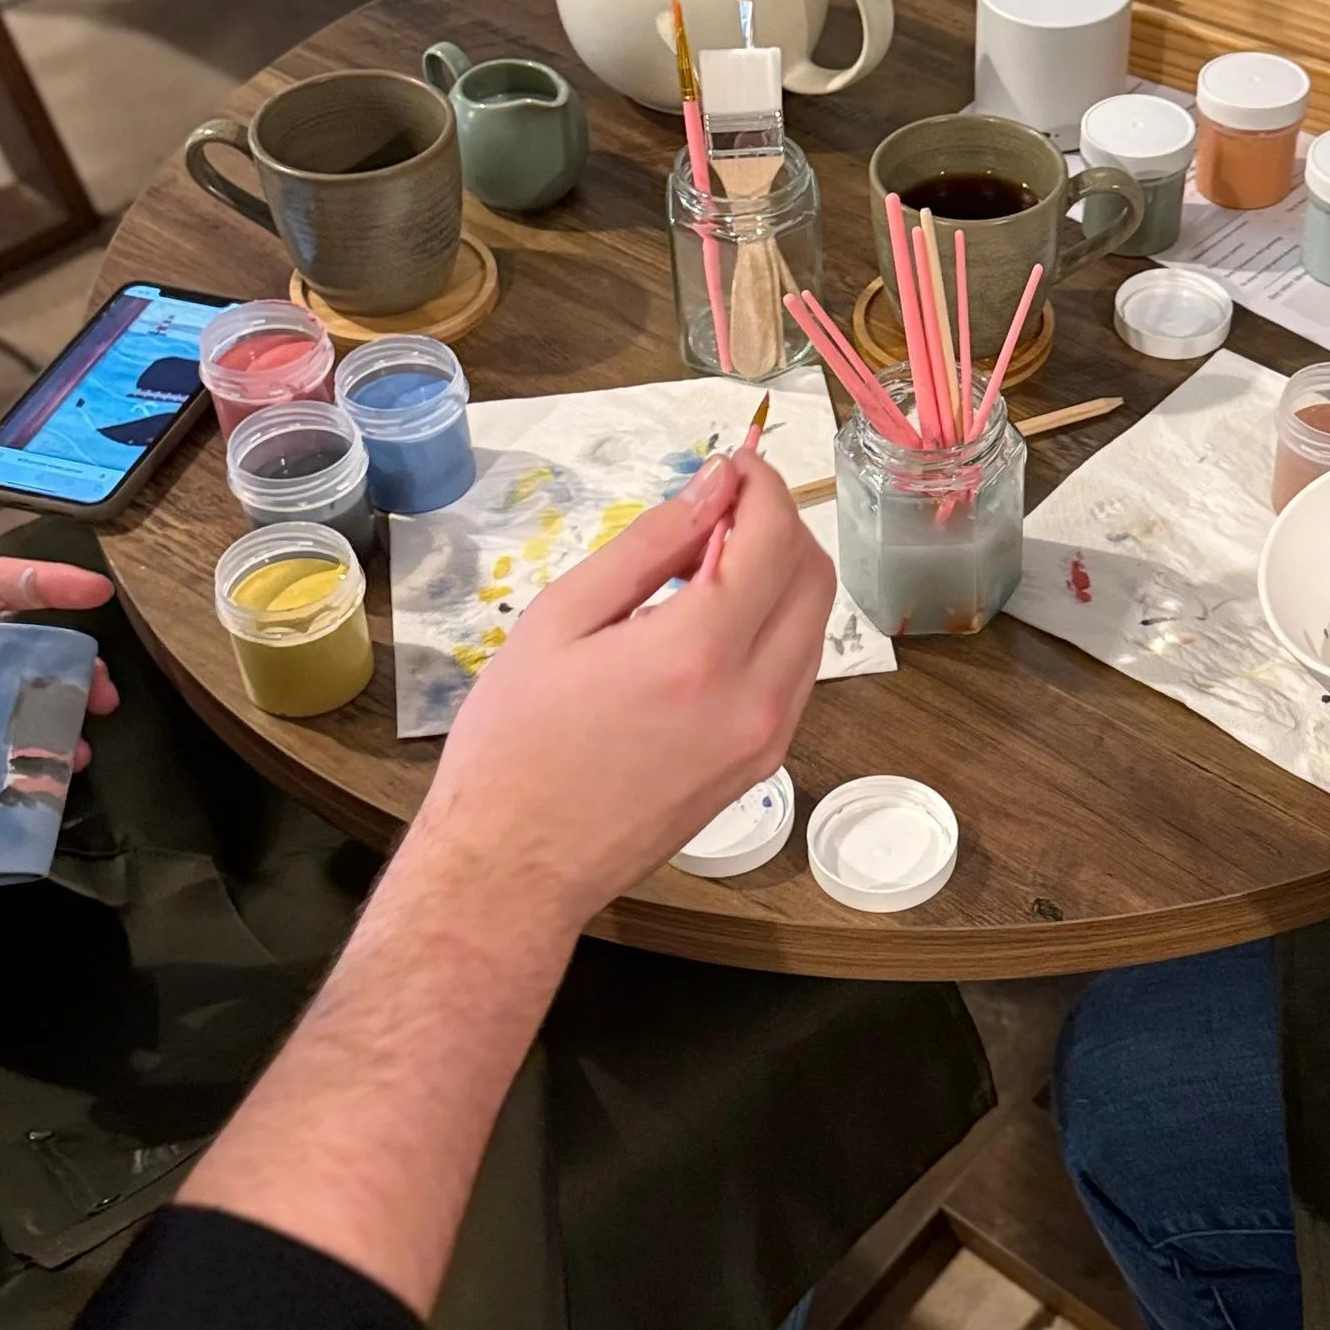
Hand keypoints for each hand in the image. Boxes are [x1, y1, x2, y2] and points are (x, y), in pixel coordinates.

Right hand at [414, 450, 833, 925]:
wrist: (515, 866)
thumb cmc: (514, 744)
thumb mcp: (560, 619)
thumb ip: (648, 545)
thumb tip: (713, 488)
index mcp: (697, 654)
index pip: (774, 540)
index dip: (762, 486)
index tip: (735, 463)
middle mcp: (752, 698)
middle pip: (813, 578)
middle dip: (779, 525)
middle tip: (720, 507)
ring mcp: (766, 739)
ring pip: (814, 626)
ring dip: (779, 577)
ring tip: (702, 566)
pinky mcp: (761, 765)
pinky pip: (793, 672)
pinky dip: (770, 628)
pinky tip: (707, 625)